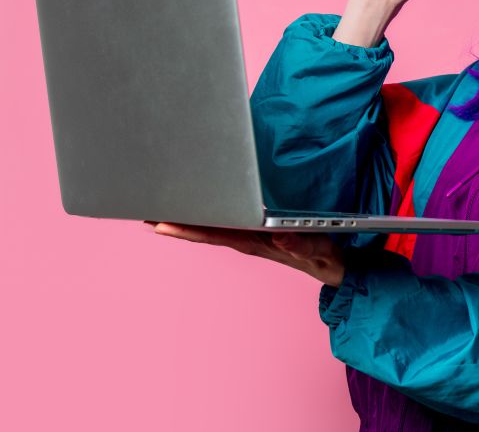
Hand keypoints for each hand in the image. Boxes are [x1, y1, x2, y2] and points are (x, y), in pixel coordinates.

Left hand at [144, 221, 345, 286]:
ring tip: (157, 212)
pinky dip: (203, 221)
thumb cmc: (325, 256)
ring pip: (212, 227)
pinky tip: (188, 216)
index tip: (161, 224)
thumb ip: (303, 246)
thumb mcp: (319, 251)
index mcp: (258, 242)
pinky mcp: (257, 232)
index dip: (188, 228)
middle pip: (206, 229)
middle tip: (144, 211)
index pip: (217, 234)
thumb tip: (282, 238)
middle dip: (176, 222)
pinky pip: (224, 225)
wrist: (335, 267)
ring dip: (186, 220)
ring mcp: (251, 236)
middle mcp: (249, 239)